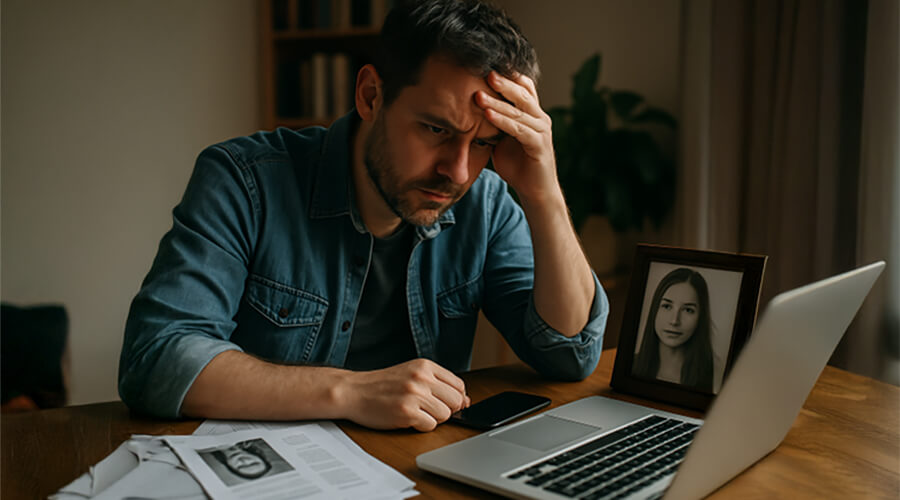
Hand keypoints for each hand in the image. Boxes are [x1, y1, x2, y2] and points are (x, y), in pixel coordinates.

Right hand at [337, 358, 470, 431]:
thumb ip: (437, 383)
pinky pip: (430, 426)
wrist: (353, 391)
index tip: (446, 403)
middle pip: (456, 401)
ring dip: (433, 419)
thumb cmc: (381, 385)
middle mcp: (421, 378)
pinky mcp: (406, 412)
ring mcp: (414, 395)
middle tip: (428, 409)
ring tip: (415, 412)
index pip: (459, 385)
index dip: (456, 398)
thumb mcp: (411, 373)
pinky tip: (407, 418)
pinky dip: (421, 426)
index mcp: (425, 366)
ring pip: (445, 415)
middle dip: (446, 410)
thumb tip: (465, 400)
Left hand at [475, 71, 560, 203]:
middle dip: (502, 82)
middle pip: (522, 93)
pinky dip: (502, 121)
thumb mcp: (502, 139)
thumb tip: (468, 110)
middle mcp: (540, 118)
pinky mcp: (539, 145)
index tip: (487, 65)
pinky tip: (487, 114)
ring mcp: (541, 131)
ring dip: (497, 101)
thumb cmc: (517, 165)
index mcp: (532, 113)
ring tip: (478, 94)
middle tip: (484, 71)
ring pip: (518, 110)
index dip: (508, 75)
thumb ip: (493, 123)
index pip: (523, 87)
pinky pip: (519, 129)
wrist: (535, 192)